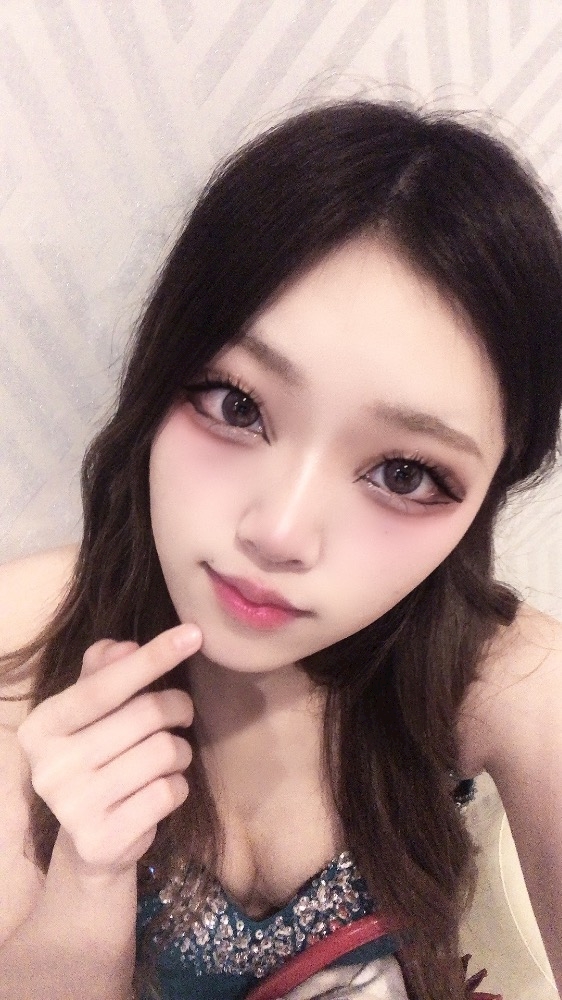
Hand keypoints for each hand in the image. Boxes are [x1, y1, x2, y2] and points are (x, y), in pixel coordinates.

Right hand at [17, 624, 201, 876]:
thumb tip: (125, 647)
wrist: (91, 840)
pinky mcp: (102, 840)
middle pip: (145, 716)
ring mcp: (72, 808)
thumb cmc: (97, 758)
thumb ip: (104, 672)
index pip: (105, 685)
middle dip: (176, 708)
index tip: (193, 634)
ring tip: (168, 758)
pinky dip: (178, 785)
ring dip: (180, 751)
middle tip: (180, 714)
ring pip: (164, 752)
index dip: (153, 657)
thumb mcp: (93, 711)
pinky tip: (159, 791)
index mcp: (42, 726)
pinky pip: (169, 792)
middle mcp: (49, 768)